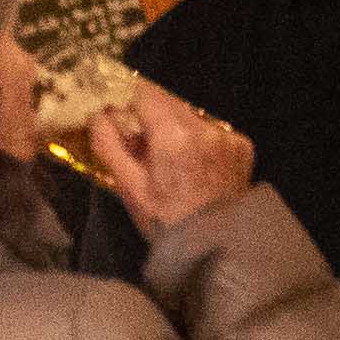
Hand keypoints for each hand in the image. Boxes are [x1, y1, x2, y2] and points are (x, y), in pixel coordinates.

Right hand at [87, 81, 255, 233]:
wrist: (214, 247)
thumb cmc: (166, 221)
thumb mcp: (129, 187)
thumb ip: (109, 144)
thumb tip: (97, 114)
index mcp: (172, 134)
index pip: (145, 92)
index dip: (130, 102)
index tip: (122, 118)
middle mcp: (203, 126)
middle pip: (169, 103)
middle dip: (153, 119)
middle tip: (144, 147)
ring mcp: (226, 135)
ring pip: (190, 117)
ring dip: (177, 130)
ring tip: (172, 162)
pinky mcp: (242, 146)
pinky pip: (211, 132)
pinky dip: (200, 142)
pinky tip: (196, 168)